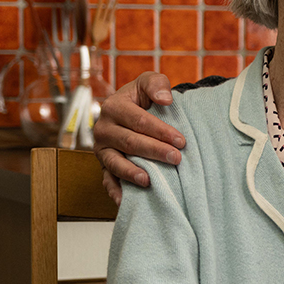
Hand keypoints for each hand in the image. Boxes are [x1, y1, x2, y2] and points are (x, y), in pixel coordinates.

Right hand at [92, 71, 184, 203]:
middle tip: (176, 159)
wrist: (132, 109)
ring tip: (148, 181)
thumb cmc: (143, 97)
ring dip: (132, 173)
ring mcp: (102, 149)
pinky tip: (124, 202)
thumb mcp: (149, 82)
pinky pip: (106, 180)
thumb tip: (165, 99)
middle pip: (130, 142)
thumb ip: (156, 84)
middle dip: (154, 151)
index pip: (138, 120)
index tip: (181, 140)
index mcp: (113, 107)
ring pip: (116, 163)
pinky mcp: (104, 165)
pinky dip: (114, 191)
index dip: (160, 130)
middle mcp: (103, 129)